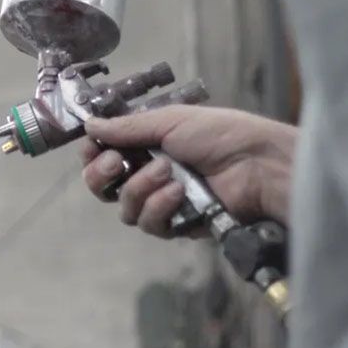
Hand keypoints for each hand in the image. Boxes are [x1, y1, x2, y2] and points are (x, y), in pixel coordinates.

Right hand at [80, 106, 296, 237]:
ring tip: (166, 172)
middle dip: (101, 175)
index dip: (92, 156)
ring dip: (139, 188)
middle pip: (104, 188)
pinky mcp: (178, 225)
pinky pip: (151, 224)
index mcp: (146, 147)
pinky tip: (178, 192)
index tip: (92, 148)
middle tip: (115, 164)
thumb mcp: (170, 121)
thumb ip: (127, 127)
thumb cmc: (219, 135)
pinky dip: (159, 206)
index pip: (103, 158)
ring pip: (125, 209)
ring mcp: (162, 203)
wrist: (257, 165)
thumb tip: (90, 125)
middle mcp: (149, 176)